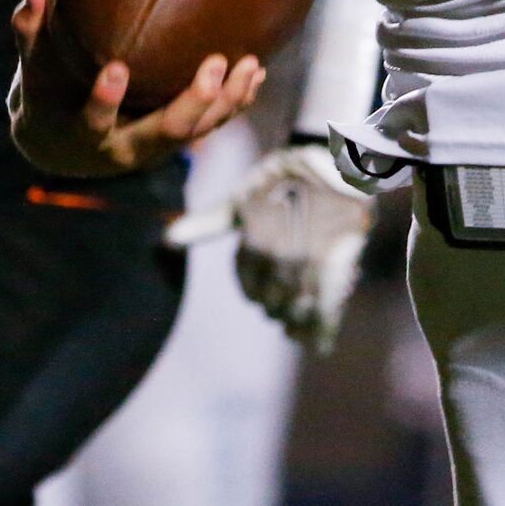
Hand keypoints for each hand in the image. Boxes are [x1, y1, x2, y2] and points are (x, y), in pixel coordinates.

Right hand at [7, 0, 264, 177]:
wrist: (62, 145)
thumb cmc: (45, 96)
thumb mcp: (33, 71)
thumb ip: (31, 31)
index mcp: (85, 134)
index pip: (94, 122)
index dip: (105, 100)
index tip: (116, 69)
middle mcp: (126, 149)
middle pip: (167, 132)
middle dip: (194, 101)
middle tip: (215, 65)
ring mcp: (156, 148)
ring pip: (199, 130)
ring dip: (228, 100)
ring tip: (250, 64)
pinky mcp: (175, 140)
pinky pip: (211, 123)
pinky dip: (235, 101)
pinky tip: (256, 73)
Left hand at [181, 141, 372, 352]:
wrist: (333, 159)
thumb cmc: (283, 177)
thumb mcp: (240, 198)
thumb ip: (207, 225)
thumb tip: (167, 240)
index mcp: (253, 245)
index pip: (249, 287)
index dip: (255, 294)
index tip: (261, 299)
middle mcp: (278, 260)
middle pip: (273, 304)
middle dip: (276, 309)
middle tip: (283, 314)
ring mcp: (308, 265)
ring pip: (298, 311)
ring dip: (297, 323)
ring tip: (297, 330)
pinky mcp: (337, 266)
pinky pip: (327, 309)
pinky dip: (323, 331)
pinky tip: (320, 346)